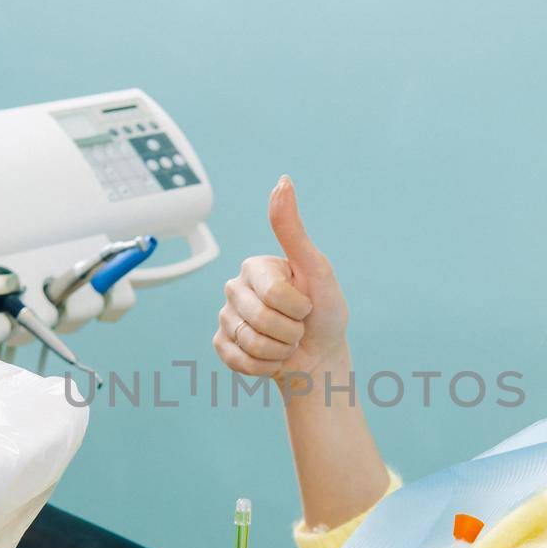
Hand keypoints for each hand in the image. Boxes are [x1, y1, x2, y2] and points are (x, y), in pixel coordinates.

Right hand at [214, 175, 350, 385]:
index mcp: (255, 267)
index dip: (299, 307)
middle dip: (291, 331)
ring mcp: (226, 317)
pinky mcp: (222, 345)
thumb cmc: (324, 311)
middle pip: (261, 319)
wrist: (321, 355)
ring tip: (287, 342)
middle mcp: (236, 288)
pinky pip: (238, 360)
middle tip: (298, 327)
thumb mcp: (316, 268)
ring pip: (251, 342)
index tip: (307, 304)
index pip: (273, 293)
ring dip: (280, 350)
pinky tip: (272, 358)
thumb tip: (282, 181)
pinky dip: (265, 366)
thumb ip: (293, 229)